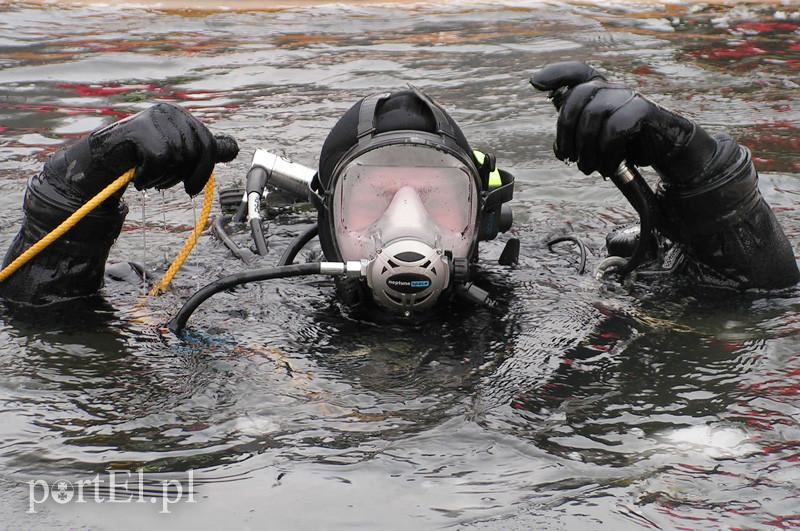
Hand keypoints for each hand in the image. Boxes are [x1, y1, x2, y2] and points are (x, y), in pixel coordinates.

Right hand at [88, 103, 237, 195]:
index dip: (204, 169)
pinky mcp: (141, 130)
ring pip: (177, 158)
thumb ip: (203, 148)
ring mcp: (155, 119)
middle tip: (166, 184)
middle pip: (195, 153)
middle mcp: (171, 112)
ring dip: (162, 177)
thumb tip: (235, 147)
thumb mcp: (178, 150)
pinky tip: (138, 176)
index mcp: (183, 116)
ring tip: (148, 175)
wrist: (105, 156)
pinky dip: (149, 176)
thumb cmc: (144, 155)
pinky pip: (159, 161)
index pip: (208, 144)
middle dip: (183, 176)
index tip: (192, 188)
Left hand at [530, 62, 697, 179]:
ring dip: (586, 149)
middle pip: (577, 99)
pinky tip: (607, 167)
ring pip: (593, 116)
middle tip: (568, 158)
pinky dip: (606, 154)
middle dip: (566, 133)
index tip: (535, 83)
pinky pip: (614, 130)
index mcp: (599, 91)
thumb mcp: (599, 139)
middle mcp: (611, 88)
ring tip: (588, 168)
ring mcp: (627, 96)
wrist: (663, 150)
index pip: (577, 72)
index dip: (555, 74)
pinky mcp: (642, 110)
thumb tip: (559, 149)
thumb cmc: (625, 144)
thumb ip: (580, 136)